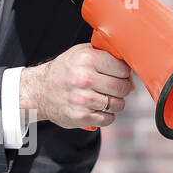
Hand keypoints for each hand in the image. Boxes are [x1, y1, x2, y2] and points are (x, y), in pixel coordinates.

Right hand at [19, 43, 133, 128]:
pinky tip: (98, 108)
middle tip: (114, 88)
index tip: (119, 75)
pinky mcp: (81, 116)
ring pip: (118, 105)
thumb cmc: (65, 70)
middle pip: (123, 87)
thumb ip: (104, 54)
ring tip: (105, 98)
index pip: (123, 69)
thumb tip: (132, 66)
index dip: (124, 73)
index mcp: (86, 59)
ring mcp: (82, 99)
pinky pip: (108, 119)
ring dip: (115, 103)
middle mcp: (84, 78)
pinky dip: (106, 115)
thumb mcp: (81, 53)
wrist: (40, 90)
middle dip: (122, 89)